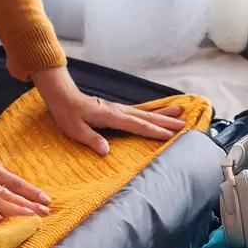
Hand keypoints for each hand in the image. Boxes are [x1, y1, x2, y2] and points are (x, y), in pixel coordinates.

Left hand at [31, 66, 185, 155]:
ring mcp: (119, 109)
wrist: (62, 96)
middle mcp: (119, 111)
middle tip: (185, 124)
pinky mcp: (117, 109)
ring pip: (146, 112)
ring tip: (181, 113)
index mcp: (111, 117)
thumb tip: (107, 151)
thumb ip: (92, 140)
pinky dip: (152, 111)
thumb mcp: (76, 130)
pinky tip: (159, 112)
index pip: (137, 125)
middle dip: (166, 121)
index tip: (170, 135)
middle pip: (147, 117)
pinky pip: (139, 111)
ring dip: (163, 113)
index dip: (154, 131)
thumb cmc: (67, 114)